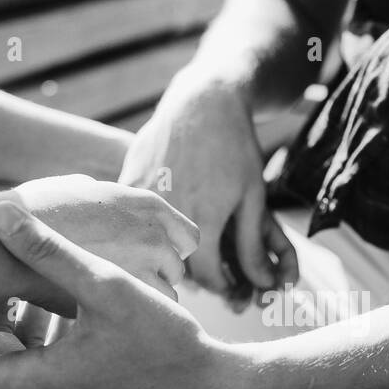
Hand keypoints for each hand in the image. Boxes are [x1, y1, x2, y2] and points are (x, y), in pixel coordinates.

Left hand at [0, 201, 249, 388]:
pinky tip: (83, 311)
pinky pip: (42, 370)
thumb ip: (50, 252)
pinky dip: (49, 339)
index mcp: (30, 383)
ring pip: (16, 361)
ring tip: (61, 287)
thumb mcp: (106, 288)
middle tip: (16, 273)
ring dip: (26, 322)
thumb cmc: (164, 344)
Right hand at [9, 174, 198, 303]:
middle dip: (157, 277)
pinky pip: (146, 315)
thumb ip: (99, 195)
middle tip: (125, 286)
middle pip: (176, 268)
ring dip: (144, 300)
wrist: (3, 246)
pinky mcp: (132, 300)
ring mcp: (148, 269)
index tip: (151, 263)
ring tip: (112, 305)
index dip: (169, 251)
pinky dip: (129, 319)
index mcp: (146, 206)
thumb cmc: (29, 215)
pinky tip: (106, 317)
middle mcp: (155, 236)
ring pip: (166, 295)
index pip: (187, 236)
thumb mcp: (73, 189)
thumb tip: (99, 191)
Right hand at [119, 80, 297, 306]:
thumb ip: (252, 246)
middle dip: (197, 272)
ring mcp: (140, 196)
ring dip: (169, 251)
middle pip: (176, 265)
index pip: (206, 278)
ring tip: (190, 241)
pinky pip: (134, 219)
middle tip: (212, 265)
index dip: (221, 287)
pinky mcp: (125, 181)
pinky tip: (163, 218)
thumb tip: (262, 284)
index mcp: (201, 221)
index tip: (230, 286)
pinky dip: (148, 227)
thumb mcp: (252, 198)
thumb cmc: (234, 148)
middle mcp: (166, 213)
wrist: (202, 102)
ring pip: (151, 245)